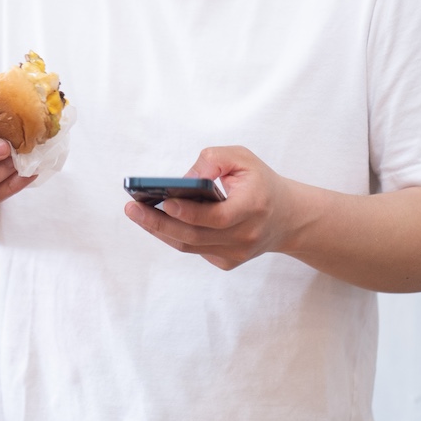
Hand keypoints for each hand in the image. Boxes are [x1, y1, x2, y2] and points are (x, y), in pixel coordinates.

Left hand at [124, 146, 292, 270]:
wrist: (287, 217)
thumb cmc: (260, 182)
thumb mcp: (243, 158)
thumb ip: (213, 160)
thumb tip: (181, 180)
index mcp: (253, 207)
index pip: (218, 217)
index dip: (189, 212)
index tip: (163, 200)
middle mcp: (246, 235)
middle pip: (195, 236)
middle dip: (159, 222)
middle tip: (132, 208)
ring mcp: (236, 253)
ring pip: (190, 246)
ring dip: (160, 230)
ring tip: (136, 213)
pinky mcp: (227, 262)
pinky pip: (194, 250)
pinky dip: (173, 235)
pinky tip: (157, 220)